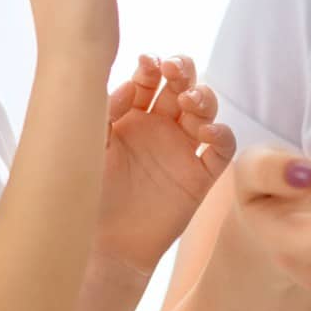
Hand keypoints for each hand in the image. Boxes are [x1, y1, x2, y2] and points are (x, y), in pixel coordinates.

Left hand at [92, 53, 235, 274]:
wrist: (102, 247)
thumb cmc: (89, 194)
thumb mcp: (91, 144)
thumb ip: (108, 110)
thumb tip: (133, 82)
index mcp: (132, 116)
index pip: (150, 80)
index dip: (152, 67)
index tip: (147, 62)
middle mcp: (160, 128)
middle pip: (182, 86)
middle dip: (183, 70)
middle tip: (174, 69)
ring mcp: (182, 150)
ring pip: (206, 111)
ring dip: (203, 97)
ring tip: (188, 100)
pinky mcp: (200, 177)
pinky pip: (221, 150)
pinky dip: (222, 135)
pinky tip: (206, 132)